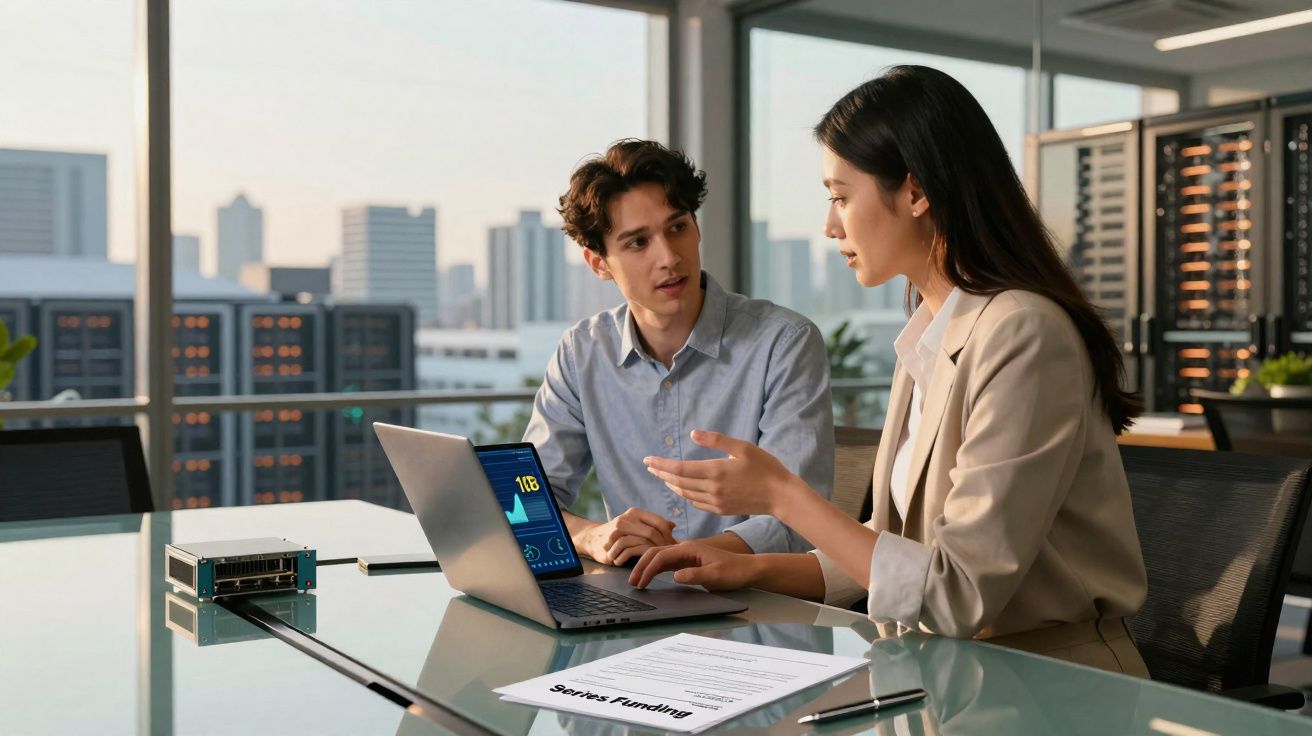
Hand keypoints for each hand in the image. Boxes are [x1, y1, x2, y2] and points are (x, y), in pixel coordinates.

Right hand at [578, 508, 677, 565]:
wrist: (594, 538)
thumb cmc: (620, 534)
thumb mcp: (636, 526)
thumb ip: (653, 525)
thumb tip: (673, 525)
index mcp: (636, 513)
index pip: (659, 522)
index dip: (669, 536)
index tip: (673, 547)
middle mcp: (627, 518)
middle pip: (652, 533)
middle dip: (662, 546)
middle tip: (666, 557)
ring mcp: (617, 529)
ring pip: (641, 541)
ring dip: (650, 553)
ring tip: (655, 560)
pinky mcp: (610, 542)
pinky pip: (628, 550)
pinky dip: (636, 557)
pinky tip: (641, 561)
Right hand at [628, 542, 755, 590]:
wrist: (747, 570)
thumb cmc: (733, 571)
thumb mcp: (715, 575)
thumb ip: (695, 575)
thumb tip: (675, 576)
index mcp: (689, 548)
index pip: (661, 556)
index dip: (648, 569)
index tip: (640, 583)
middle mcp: (685, 548)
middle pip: (656, 553)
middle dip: (642, 566)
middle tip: (632, 582)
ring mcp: (686, 555)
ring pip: (659, 557)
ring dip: (647, 568)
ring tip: (637, 582)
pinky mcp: (688, 562)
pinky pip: (667, 564)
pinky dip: (656, 570)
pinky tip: (650, 578)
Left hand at [643, 430, 797, 516]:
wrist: (781, 495)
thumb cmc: (765, 467)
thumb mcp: (743, 447)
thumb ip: (716, 440)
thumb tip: (693, 434)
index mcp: (715, 471)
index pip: (679, 468)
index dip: (661, 465)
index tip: (647, 460)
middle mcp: (712, 489)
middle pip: (678, 482)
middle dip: (661, 474)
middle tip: (649, 467)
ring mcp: (716, 502)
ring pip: (686, 494)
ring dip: (672, 485)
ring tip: (663, 477)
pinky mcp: (721, 510)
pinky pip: (696, 503)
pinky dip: (685, 495)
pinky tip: (682, 490)